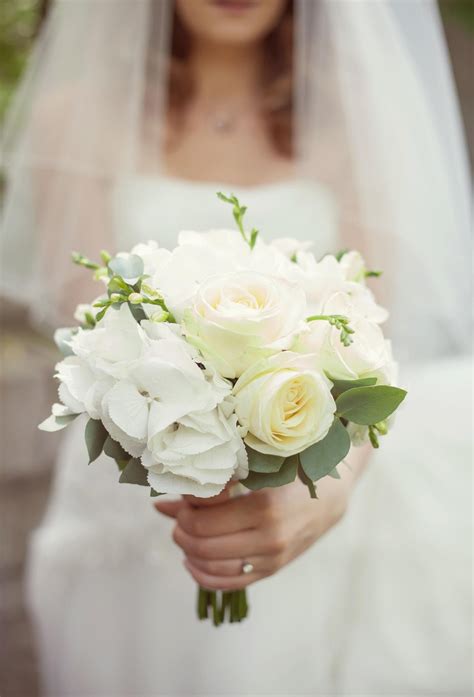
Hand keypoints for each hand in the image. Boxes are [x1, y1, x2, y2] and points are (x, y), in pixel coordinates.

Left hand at [154, 472, 353, 590]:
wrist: (332, 494)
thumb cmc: (292, 470)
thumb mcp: (256, 468)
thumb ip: (212, 485)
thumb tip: (161, 503)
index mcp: (264, 507)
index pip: (202, 519)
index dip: (183, 508)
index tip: (185, 494)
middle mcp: (269, 538)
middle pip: (202, 544)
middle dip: (181, 529)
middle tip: (178, 513)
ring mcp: (271, 559)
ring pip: (211, 566)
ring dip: (188, 550)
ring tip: (184, 531)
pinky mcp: (272, 570)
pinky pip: (228, 583)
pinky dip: (202, 575)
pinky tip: (192, 560)